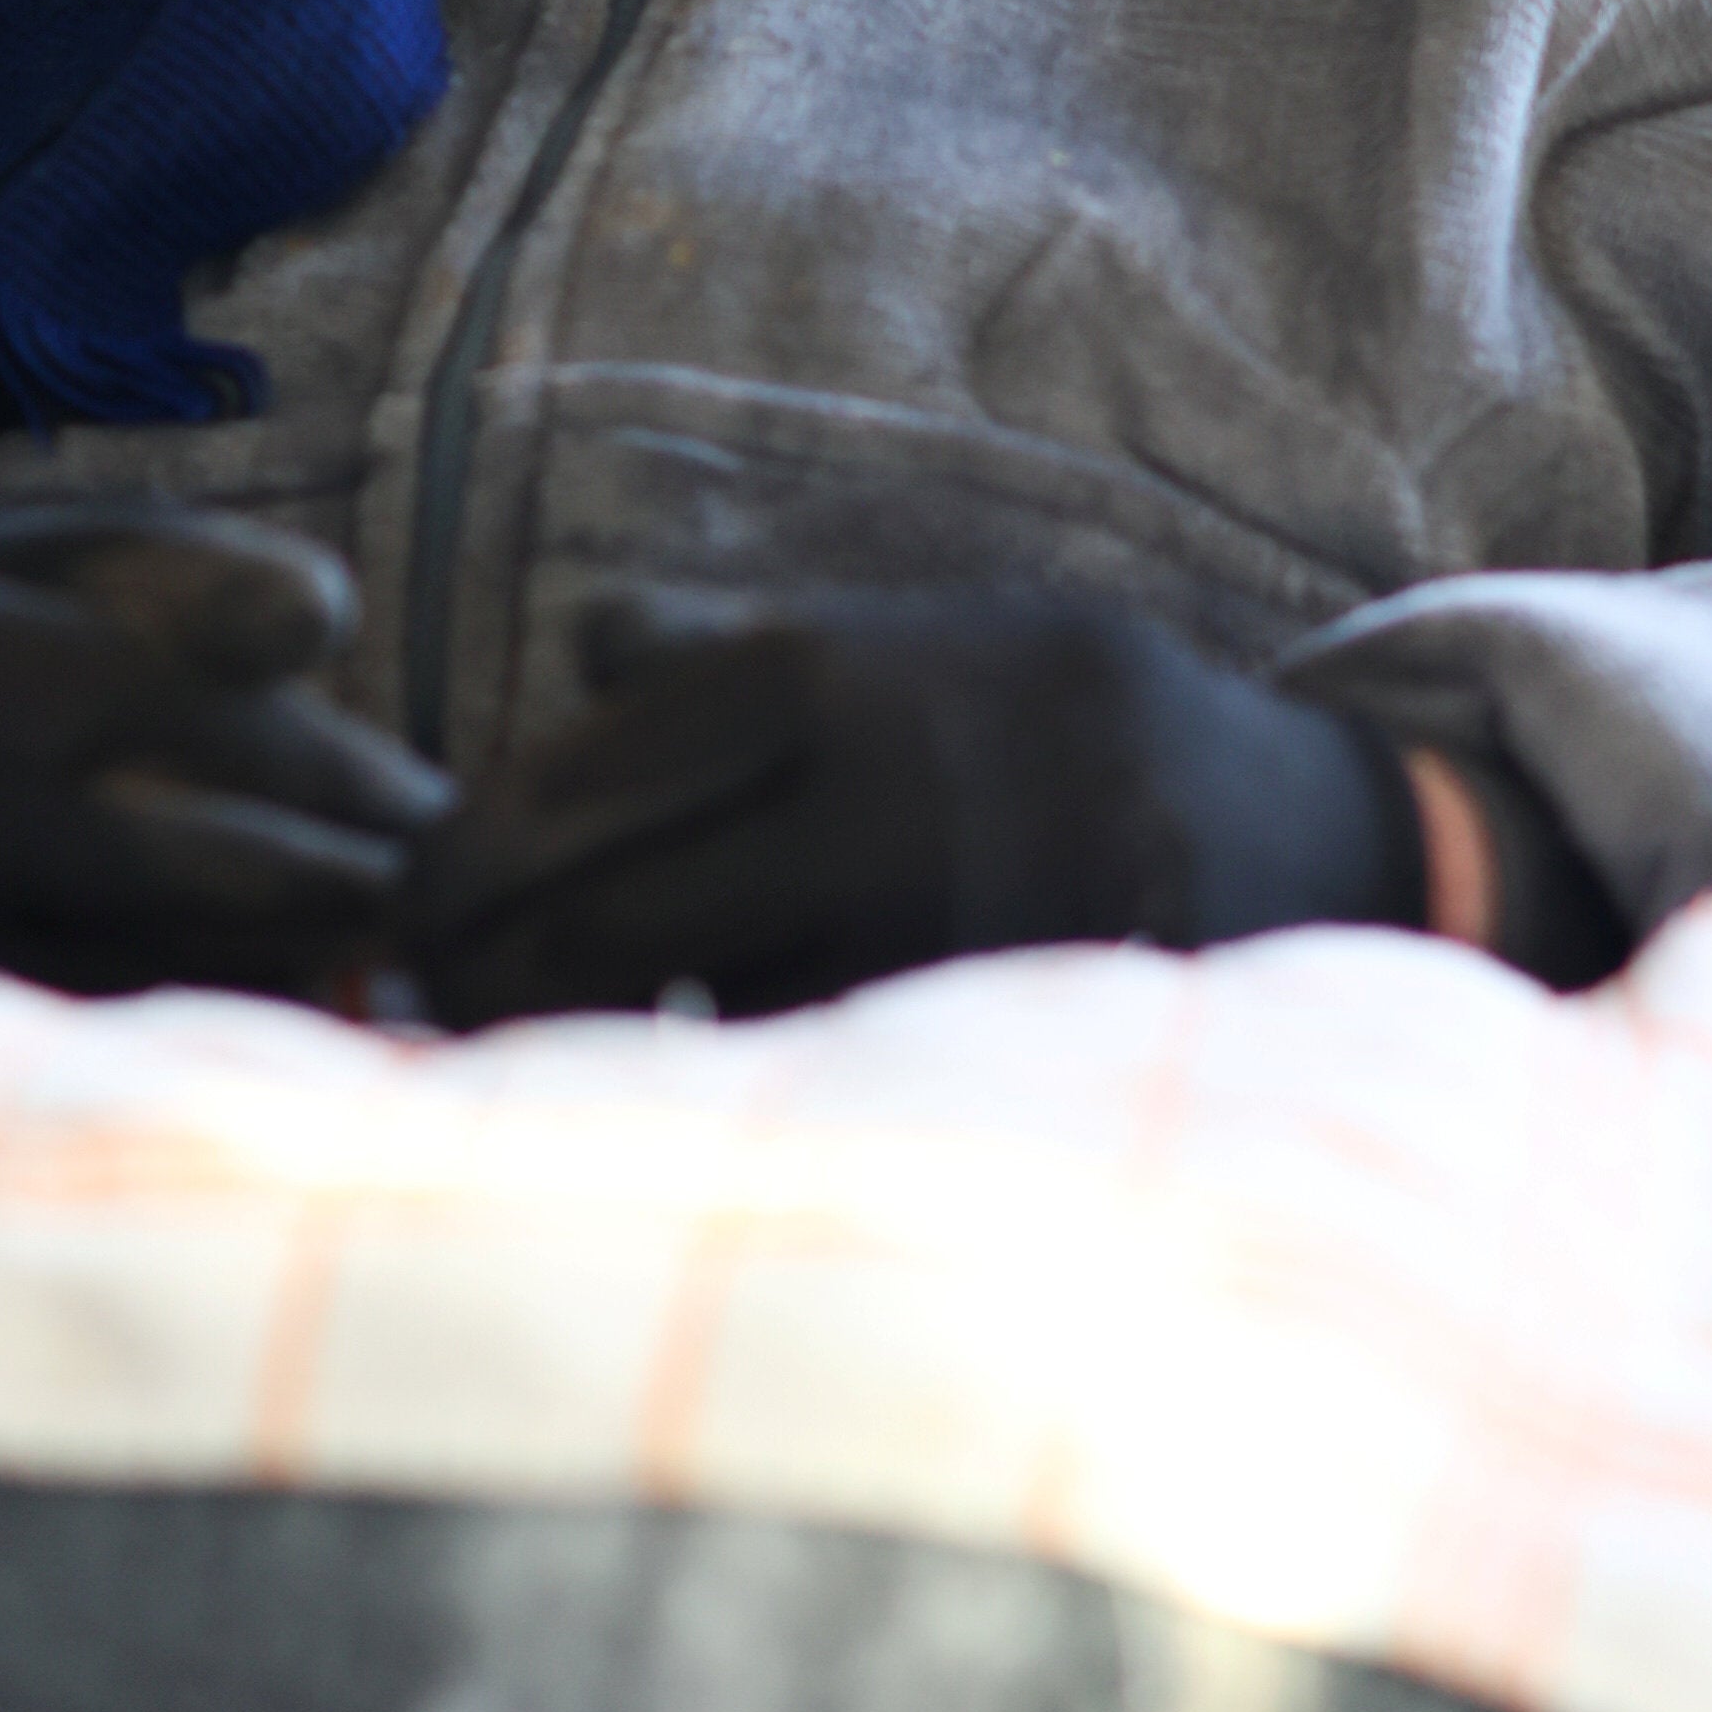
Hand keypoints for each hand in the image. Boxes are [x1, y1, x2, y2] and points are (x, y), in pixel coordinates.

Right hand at [0, 508, 449, 988]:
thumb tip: (335, 615)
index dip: (347, 776)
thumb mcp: (24, 553)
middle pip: (204, 860)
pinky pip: (100, 1019)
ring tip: (398, 951)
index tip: (437, 805)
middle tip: (444, 895)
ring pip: (161, 956)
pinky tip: (294, 1006)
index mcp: (1, 656)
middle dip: (347, 881)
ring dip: (298, 964)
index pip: (216, 721)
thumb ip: (181, 568)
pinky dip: (207, 1017)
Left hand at [398, 582, 1424, 1029]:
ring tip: (524, 1044)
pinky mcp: (959, 1039)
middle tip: (429, 1000)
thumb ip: (745, 649)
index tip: (407, 899)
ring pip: (673, 1014)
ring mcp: (916, 932)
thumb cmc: (1075, 721)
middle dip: (480, 968)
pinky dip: (707, 1081)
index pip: (570, 778)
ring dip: (580, 1040)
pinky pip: (780, 1076)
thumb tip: (581, 649)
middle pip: (591, 912)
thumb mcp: (927, 630)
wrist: (1305, 833)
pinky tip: (670, 1081)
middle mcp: (863, 801)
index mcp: (824, 680)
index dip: (460, 854)